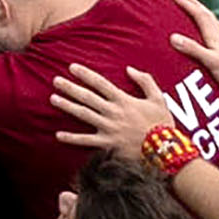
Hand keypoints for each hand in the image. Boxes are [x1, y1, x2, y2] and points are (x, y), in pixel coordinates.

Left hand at [49, 60, 174, 164]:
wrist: (165, 151)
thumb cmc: (163, 124)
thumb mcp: (158, 98)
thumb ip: (145, 81)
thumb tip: (129, 69)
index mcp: (123, 100)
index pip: (100, 83)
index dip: (85, 74)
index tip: (71, 67)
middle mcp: (113, 112)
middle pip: (87, 97)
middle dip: (70, 88)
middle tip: (55, 80)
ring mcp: (108, 129)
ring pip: (83, 115)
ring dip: (67, 106)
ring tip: (53, 99)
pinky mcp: (107, 145)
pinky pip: (86, 141)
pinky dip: (72, 138)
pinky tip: (58, 135)